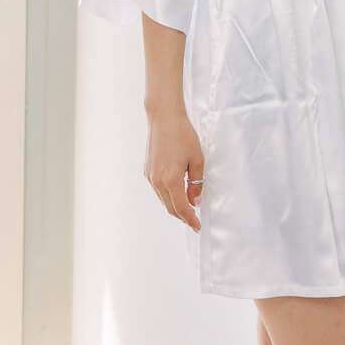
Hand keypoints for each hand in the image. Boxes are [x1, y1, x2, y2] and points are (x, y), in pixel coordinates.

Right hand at [144, 107, 205, 231]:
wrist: (164, 118)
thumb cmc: (182, 135)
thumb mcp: (197, 159)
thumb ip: (197, 182)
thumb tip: (195, 200)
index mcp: (171, 180)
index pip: (181, 208)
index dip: (190, 219)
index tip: (197, 226)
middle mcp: (157, 181)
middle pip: (170, 207)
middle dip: (182, 216)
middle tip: (194, 221)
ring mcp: (150, 177)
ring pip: (163, 199)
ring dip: (175, 206)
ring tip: (188, 208)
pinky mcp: (147, 171)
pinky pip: (158, 190)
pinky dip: (168, 196)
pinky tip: (177, 193)